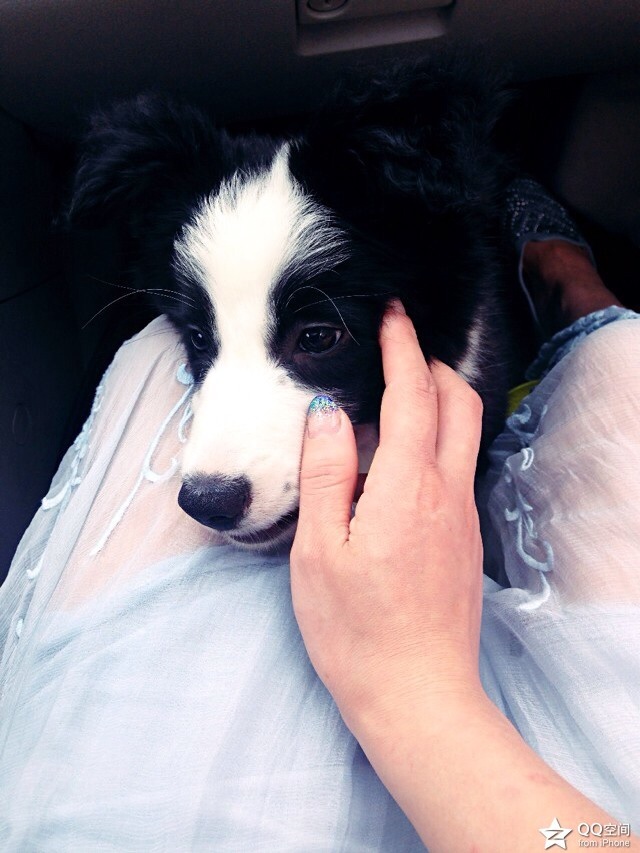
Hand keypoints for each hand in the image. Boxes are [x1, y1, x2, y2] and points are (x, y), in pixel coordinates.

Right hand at [290, 302, 484, 732]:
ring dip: (438, 401)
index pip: (413, 395)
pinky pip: (456, 469)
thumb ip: (325, 473)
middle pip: (458, 403)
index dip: (402, 348)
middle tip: (395, 350)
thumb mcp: (318, 552)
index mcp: (407, 488)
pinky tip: (398, 462)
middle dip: (431, 365)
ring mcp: (462, 517)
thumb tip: (327, 414)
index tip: (391, 316)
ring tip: (394, 398)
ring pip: (464, 435)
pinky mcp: (465, 540)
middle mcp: (447, 493)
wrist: (418, 697)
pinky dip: (436, 441)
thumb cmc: (356, 631)